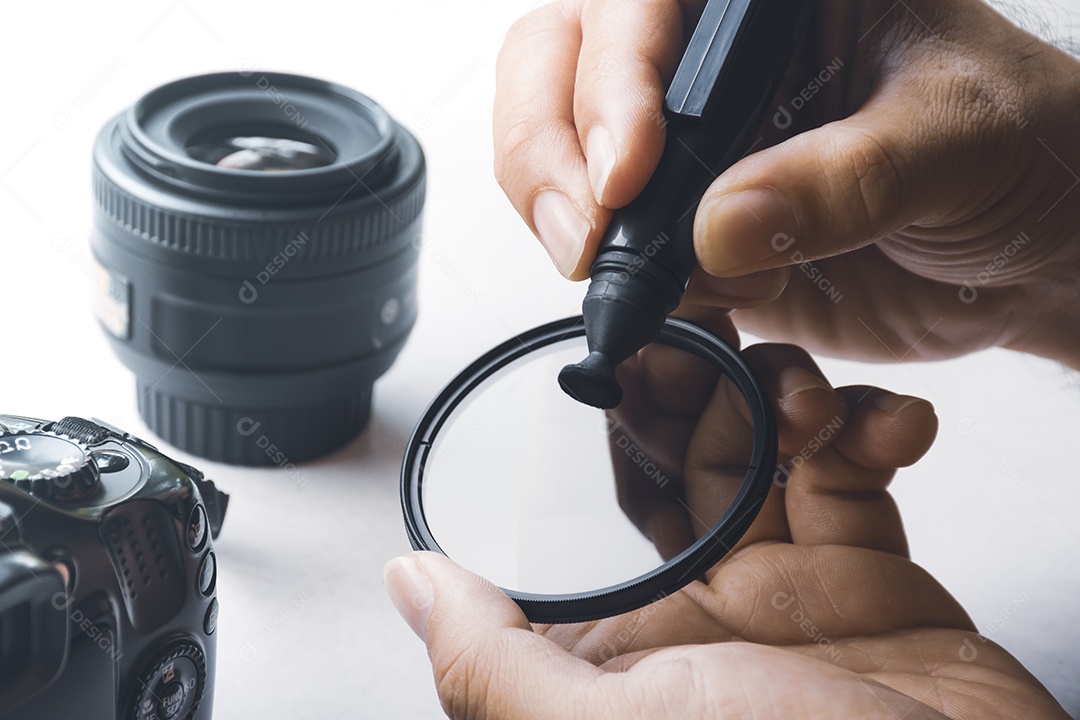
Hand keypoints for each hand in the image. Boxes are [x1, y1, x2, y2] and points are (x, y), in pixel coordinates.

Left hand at [385, 348, 1068, 718]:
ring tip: (804, 392)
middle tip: (714, 330)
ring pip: (766, 451)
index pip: (584, 512)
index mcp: (618, 648)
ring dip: (786, 399)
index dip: (596, 425)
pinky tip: (888, 421)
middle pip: (680, 460)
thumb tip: (409, 587)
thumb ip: (495, 662)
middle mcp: (693, 615)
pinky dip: (874, 433)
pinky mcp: (867, 582)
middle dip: (699, 388)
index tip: (613, 353)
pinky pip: (856, 479)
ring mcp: (782, 594)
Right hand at [493, 0, 1079, 366]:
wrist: (1030, 250)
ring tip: (620, 276)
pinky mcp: (686, 232)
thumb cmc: (1018, 151)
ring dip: (568, 222)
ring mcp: (688, 149)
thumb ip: (845, 179)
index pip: (642, 5)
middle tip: (589, 237)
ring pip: (561, 159)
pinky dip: (612, 284)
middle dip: (548, 152)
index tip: (629, 173)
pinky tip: (667, 304)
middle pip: (557, 67)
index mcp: (767, 2)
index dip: (613, 81)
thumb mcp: (955, 140)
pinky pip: (610, 250)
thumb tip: (718, 229)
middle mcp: (709, 64)